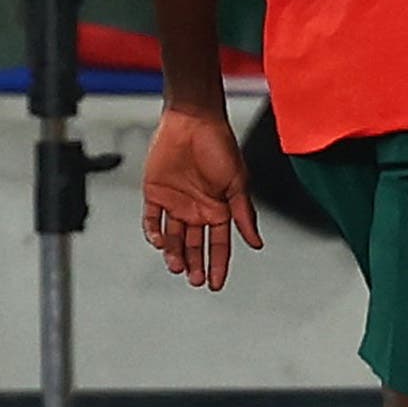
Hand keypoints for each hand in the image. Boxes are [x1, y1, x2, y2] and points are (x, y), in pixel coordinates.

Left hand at [141, 106, 262, 290]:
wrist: (192, 122)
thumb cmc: (220, 146)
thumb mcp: (237, 182)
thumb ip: (244, 214)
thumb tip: (257, 243)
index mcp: (218, 208)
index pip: (219, 244)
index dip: (218, 265)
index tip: (216, 284)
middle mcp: (196, 209)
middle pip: (195, 245)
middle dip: (195, 265)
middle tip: (195, 280)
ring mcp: (175, 203)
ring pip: (173, 238)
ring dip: (174, 254)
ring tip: (177, 266)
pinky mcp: (155, 194)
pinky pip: (151, 220)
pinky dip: (154, 233)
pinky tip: (160, 242)